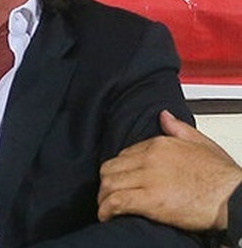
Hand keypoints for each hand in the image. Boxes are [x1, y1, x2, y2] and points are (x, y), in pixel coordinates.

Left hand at [98, 109, 241, 230]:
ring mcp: (148, 178)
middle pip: (111, 168)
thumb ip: (178, 128)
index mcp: (158, 145)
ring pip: (110, 184)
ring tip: (106, 207)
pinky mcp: (150, 199)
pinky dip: (107, 210)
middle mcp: (149, 159)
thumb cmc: (223, 177)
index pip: (124, 155)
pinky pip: (117, 201)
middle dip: (107, 183)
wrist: (235, 196)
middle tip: (109, 195)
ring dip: (104, 197)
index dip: (120, 170)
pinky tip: (107, 216)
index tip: (121, 180)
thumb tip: (164, 116)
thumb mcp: (201, 143)